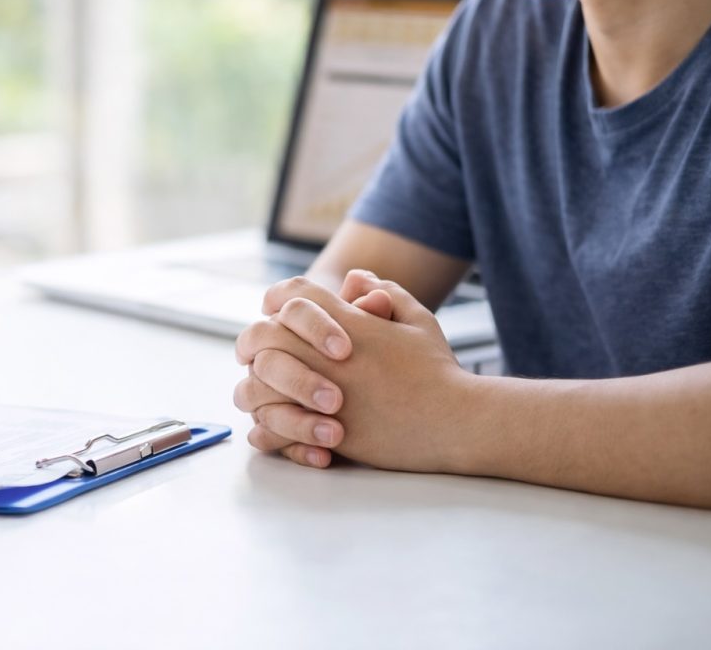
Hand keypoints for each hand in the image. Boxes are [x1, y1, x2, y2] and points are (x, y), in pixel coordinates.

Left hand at [235, 271, 472, 472]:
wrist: (458, 422)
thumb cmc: (439, 371)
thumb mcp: (418, 319)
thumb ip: (384, 292)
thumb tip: (354, 277)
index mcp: (348, 325)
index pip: (292, 296)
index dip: (275, 299)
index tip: (272, 312)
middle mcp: (329, 357)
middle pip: (263, 334)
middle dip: (252, 341)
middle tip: (252, 352)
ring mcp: (324, 394)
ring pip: (257, 382)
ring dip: (253, 384)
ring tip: (259, 389)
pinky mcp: (325, 432)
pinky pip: (273, 427)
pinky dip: (265, 426)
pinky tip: (269, 425)